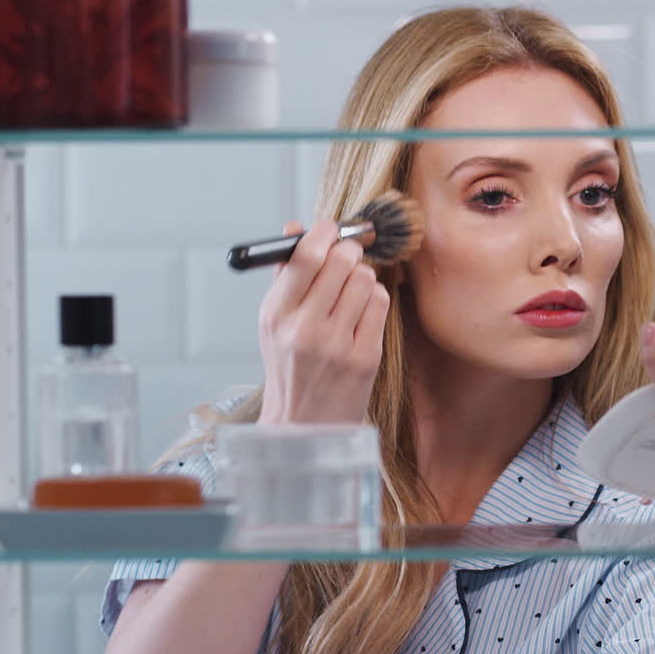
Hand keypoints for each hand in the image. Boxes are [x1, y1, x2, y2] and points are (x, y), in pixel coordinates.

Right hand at [257, 220, 389, 423]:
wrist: (304, 426)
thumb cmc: (290, 367)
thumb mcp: (274, 322)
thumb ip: (286, 273)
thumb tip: (295, 227)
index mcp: (275, 315)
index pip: (305, 257)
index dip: (323, 233)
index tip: (330, 229)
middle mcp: (305, 329)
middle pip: (342, 262)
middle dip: (348, 251)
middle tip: (347, 255)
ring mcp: (337, 344)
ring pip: (365, 279)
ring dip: (362, 276)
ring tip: (351, 291)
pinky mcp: (365, 357)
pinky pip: (380, 304)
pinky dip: (374, 299)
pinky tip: (362, 311)